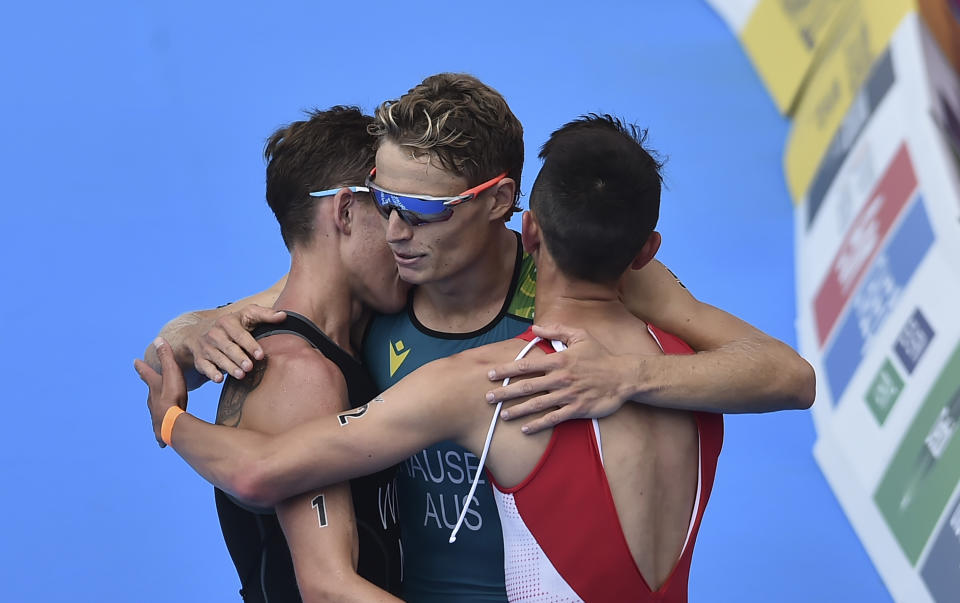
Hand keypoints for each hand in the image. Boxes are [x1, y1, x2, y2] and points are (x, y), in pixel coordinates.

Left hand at [135, 337, 188, 446]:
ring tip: (158, 409)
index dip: (141, 367)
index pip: (146, 374)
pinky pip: (160, 432)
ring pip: (155, 411)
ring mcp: (156, 417)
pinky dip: (160, 435)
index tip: (135, 362)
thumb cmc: (173, 397)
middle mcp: (152, 402)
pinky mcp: (161, 431)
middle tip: (148, 384)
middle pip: (150, 393)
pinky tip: (160, 443)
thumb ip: (166, 357)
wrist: (171, 424)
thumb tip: (158, 339)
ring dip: (156, 409)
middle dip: (149, 388)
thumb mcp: (171, 373)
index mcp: (154, 388)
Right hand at [188, 304, 284, 381]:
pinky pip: (204, 366)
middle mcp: (215, 333)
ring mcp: (206, 346)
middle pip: (228, 347)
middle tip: (250, 367)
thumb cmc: (233, 325)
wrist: (198, 332)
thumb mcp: (247, 315)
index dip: (250, 345)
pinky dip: (211, 373)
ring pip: (218, 358)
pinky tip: (219, 379)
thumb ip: (265, 315)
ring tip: (241, 375)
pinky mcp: (200, 359)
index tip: (260, 355)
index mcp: (228, 322)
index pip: (240, 334)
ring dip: (229, 367)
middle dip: (239, 358)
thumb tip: (283, 315)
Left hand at [485, 324, 634, 433]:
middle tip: (488, 397)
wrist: (624, 377)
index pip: (526, 365)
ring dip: (518, 410)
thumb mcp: (580, 336)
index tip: (491, 374)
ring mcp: (568, 395)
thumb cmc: (600, 356)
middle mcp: (560, 378)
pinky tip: (525, 429)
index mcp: (559, 360)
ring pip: (537, 404)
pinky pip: (553, 418)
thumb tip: (534, 328)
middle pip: (526, 386)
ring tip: (502, 414)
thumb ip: (556, 330)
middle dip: (505, 392)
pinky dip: (538, 425)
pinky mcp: (577, 409)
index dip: (507, 370)